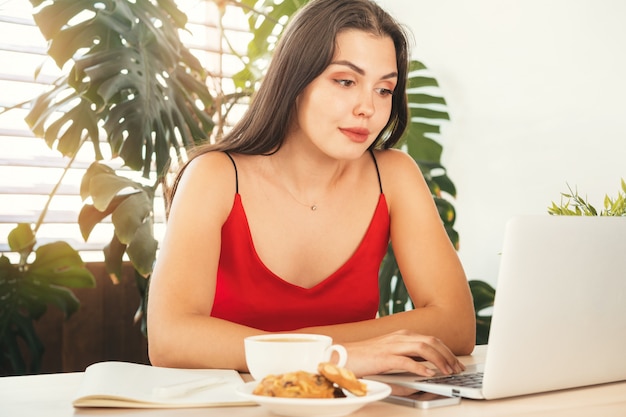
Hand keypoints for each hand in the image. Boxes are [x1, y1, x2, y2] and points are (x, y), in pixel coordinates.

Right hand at [341, 330, 465, 376]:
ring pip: (423, 348)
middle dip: (448, 355)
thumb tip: (425, 370)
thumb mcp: (390, 354)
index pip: (431, 340)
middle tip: (457, 369)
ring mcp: (392, 345)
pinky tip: (428, 375)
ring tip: (447, 372)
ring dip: (439, 360)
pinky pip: (406, 361)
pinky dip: (420, 368)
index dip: (447, 351)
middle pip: (431, 342)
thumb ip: (407, 358)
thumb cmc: (365, 357)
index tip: (455, 363)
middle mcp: (399, 337)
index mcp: (402, 335)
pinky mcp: (384, 357)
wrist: (343, 356)